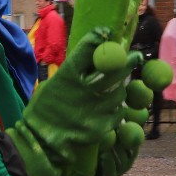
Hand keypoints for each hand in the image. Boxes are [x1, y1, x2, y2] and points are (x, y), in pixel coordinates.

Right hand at [3, 28, 140, 175]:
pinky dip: (116, 108)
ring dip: (120, 87)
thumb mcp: (55, 82)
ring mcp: (97, 108)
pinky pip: (118, 111)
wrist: (41, 142)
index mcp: (69, 74)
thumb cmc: (45, 109)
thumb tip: (96, 53)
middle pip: (115, 66)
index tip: (107, 33)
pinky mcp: (104, 125)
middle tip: (134, 56)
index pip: (89, 47)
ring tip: (113, 88)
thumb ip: (76, 70)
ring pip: (120, 90)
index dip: (100, 37)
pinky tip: (106, 108)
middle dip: (127, 60)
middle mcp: (85, 88)